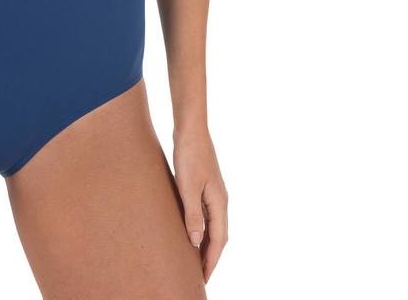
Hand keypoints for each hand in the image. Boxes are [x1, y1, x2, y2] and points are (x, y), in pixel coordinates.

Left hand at [173, 127, 227, 281]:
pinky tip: (191, 230)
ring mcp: (213, 192)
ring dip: (206, 243)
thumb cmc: (189, 155)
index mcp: (219, 202)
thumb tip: (197, 242)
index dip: (211, 260)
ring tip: (194, 259)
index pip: (218, 240)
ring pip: (213, 225)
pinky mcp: (204, 185)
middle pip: (218, 235)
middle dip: (210, 256)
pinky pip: (206, 214)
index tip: (204, 278)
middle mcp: (220, 199)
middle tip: (199, 275)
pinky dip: (201, 227)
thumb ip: (193, 214)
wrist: (190, 128)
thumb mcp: (187, 186)